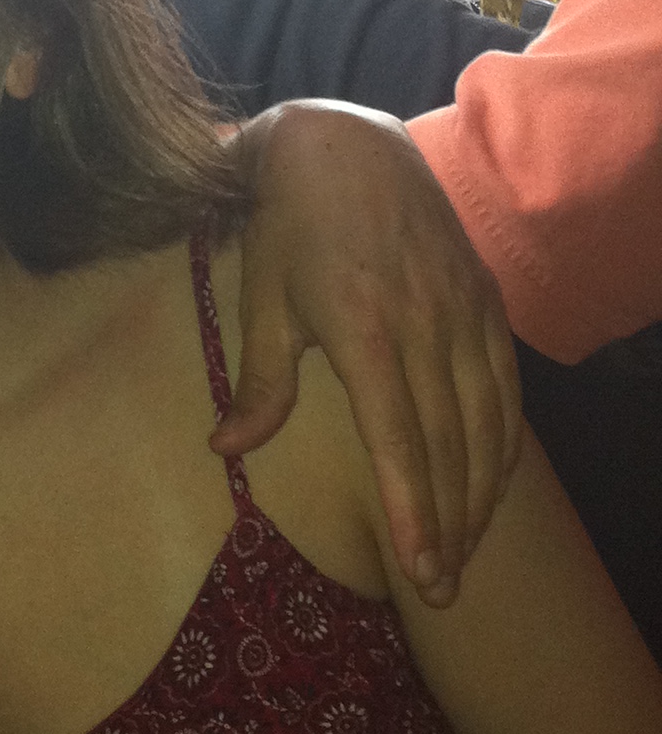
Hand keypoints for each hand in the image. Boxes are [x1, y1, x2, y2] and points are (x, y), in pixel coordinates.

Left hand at [215, 102, 520, 605]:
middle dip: (449, 526)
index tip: (421, 568)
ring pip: (487, 424)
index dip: (414, 511)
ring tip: (462, 555)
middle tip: (441, 590)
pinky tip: (492, 487)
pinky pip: (506, 389)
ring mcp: (464, 312)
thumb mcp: (261, 298)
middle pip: (450, 446)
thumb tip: (225, 449)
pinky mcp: (485, 302)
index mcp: (366, 329)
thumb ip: (259, 382)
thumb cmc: (287, 227)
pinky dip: (504, 446)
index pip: (400, 440)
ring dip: (480, 497)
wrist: (344, 143)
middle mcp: (427, 324)